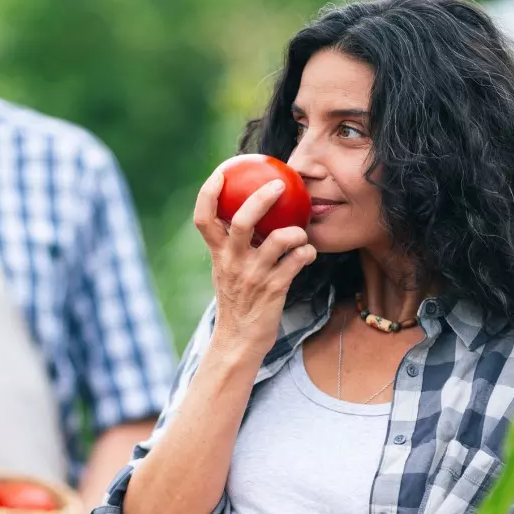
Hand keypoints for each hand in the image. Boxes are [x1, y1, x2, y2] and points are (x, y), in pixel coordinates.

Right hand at [193, 170, 315, 359]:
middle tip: (279, 184)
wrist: (239, 341)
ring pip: (279, 240)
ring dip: (296, 232)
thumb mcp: (226, 270)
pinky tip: (309, 253)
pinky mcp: (275, 289)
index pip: (204, 218)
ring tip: (301, 234)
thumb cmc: (238, 300)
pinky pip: (298, 261)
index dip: (209, 192)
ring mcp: (254, 275)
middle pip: (243, 221)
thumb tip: (250, 213)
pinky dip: (307, 252)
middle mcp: (233, 261)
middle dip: (262, 198)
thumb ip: (233, 245)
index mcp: (218, 254)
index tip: (221, 172)